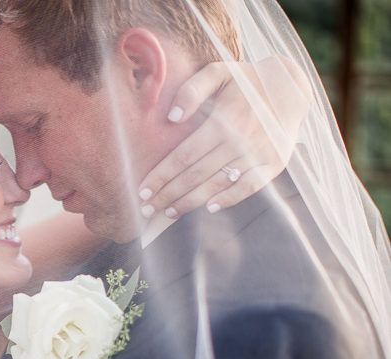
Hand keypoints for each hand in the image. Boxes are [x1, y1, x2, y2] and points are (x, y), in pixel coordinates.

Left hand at [139, 56, 312, 217]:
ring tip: (169, 212)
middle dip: (168, 194)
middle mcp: (239, 140)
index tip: (142, 191)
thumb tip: (172, 117)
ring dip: (191, 201)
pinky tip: (210, 208)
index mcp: (222, 121)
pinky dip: (230, 199)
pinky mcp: (273, 163)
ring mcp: (257, 154)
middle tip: (146, 210)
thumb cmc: (245, 81)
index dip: (161, 176)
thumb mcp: (218, 73)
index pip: (182, 156)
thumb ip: (192, 90)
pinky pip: (249, 187)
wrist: (290, 87)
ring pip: (217, 184)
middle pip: (195, 175)